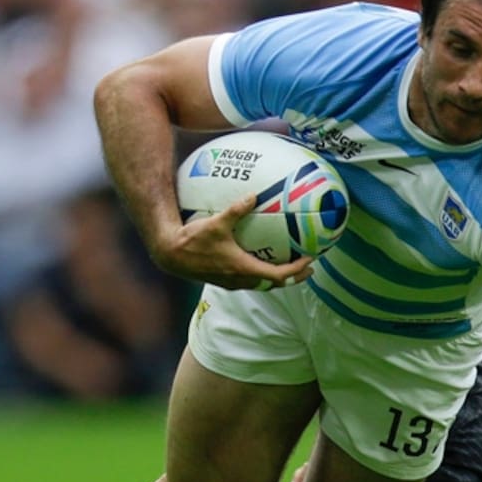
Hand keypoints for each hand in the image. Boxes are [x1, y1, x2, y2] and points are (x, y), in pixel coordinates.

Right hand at [153, 194, 314, 289]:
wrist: (171, 255)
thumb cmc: (193, 240)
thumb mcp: (217, 222)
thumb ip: (236, 210)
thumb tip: (253, 195)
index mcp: (243, 269)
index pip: (278, 275)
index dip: (296, 270)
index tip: (310, 261)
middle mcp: (240, 280)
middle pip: (275, 284)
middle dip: (294, 277)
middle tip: (309, 269)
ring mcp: (232, 282)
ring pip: (263, 285)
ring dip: (280, 278)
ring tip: (293, 268)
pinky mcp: (225, 281)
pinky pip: (252, 282)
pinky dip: (264, 276)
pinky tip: (264, 263)